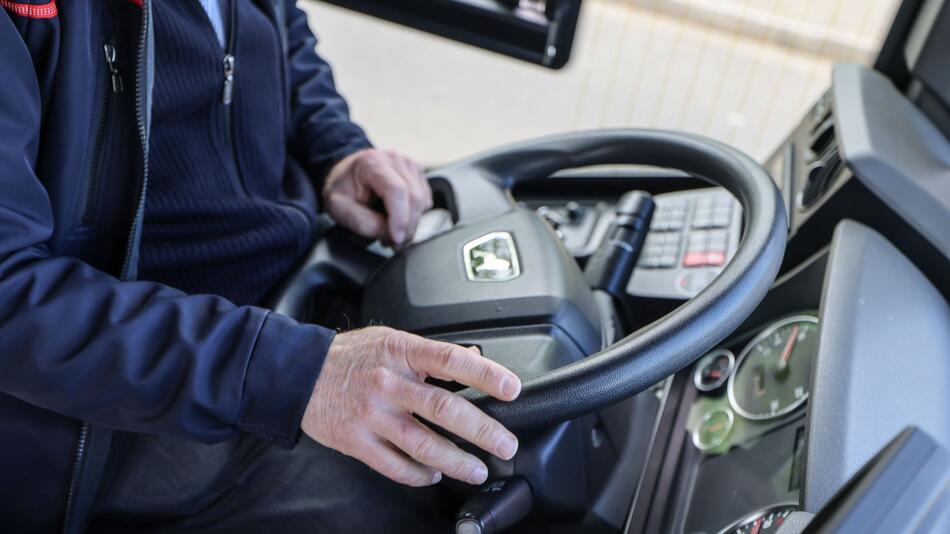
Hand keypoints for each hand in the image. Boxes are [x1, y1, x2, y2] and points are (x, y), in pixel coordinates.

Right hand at [301, 326, 521, 486]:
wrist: (298, 373)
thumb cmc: (349, 356)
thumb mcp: (390, 340)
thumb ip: (428, 353)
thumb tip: (472, 357)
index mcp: (400, 351)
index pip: (451, 360)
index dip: (485, 374)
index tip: (511, 388)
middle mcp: (388, 382)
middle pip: (443, 408)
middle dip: (482, 430)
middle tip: (505, 444)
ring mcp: (371, 414)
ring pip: (422, 444)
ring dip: (456, 461)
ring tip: (477, 470)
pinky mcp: (356, 440)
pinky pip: (395, 465)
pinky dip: (419, 474)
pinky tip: (434, 475)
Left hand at [323, 148, 432, 246]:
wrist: (348, 174)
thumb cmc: (343, 189)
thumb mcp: (339, 208)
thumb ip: (362, 222)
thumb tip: (389, 234)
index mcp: (372, 163)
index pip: (396, 190)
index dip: (400, 218)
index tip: (396, 239)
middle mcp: (395, 160)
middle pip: (414, 198)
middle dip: (406, 228)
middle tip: (393, 244)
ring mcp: (409, 165)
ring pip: (422, 202)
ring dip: (411, 225)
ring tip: (391, 231)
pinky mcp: (418, 174)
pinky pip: (425, 202)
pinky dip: (415, 216)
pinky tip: (398, 218)